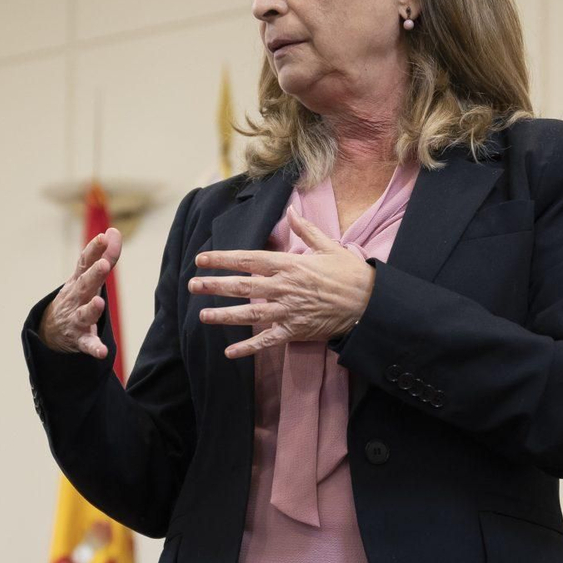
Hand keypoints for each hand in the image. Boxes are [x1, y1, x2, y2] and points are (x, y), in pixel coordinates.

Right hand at [38, 227, 122, 357]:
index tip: (104, 236)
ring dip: (92, 309)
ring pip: (84, 314)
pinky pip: (87, 345)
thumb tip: (114, 231)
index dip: (94, 249)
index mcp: (79, 280)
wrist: (51, 329)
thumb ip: (103, 255)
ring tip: (99, 303)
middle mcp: (76, 298)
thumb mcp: (86, 276)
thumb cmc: (76, 296)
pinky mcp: (79, 339)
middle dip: (94, 275)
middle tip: (103, 265)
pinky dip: (94, 348)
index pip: (85, 262)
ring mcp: (76, 318)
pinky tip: (102, 352)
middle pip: (85, 285)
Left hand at [191, 206, 374, 357]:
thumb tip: (291, 211)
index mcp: (289, 265)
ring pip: (249, 314)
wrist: (369, 303)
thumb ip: (305, 230)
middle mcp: (284, 287)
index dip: (222, 259)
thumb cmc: (350, 273)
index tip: (201, 259)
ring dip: (224, 316)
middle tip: (193, 285)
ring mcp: (288, 311)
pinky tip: (230, 352)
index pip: (248, 259)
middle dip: (215, 286)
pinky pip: (267, 341)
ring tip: (202, 316)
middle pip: (242, 286)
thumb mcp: (328, 246)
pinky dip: (248, 348)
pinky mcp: (295, 331)